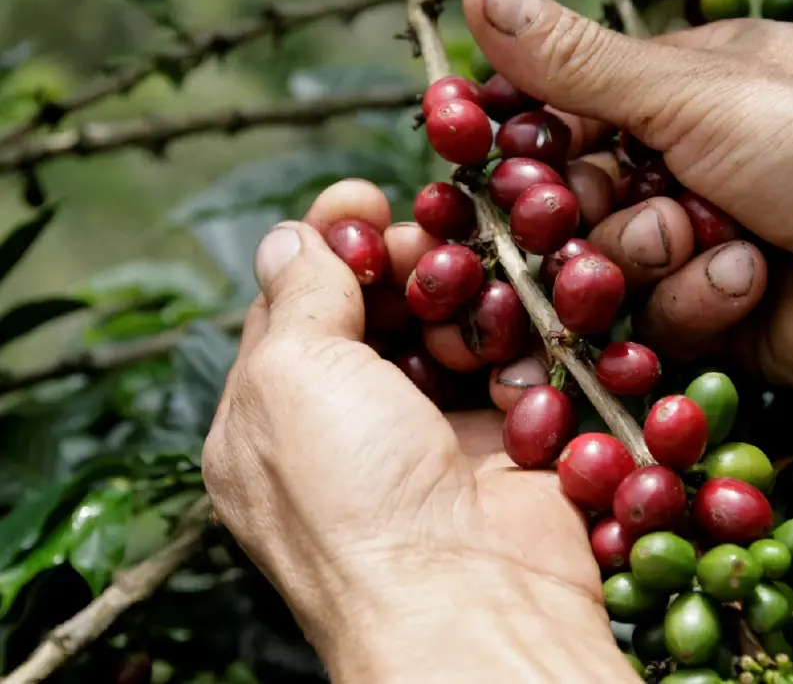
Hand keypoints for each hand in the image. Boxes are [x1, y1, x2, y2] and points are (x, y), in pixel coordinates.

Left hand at [201, 180, 637, 682]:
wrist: (471, 599)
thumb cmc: (355, 496)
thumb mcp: (293, 378)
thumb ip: (298, 294)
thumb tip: (292, 233)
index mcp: (271, 417)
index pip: (296, 303)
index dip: (331, 243)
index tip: (367, 195)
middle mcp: (351, 425)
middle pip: (381, 306)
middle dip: (409, 261)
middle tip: (436, 239)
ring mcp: (432, 434)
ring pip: (453, 327)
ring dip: (471, 300)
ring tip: (483, 296)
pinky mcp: (505, 443)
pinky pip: (512, 366)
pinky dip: (518, 349)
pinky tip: (517, 349)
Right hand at [465, 0, 792, 392]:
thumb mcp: (693, 89)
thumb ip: (578, 61)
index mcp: (682, 94)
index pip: (565, 116)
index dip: (528, 142)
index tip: (496, 156)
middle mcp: (684, 170)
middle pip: (572, 203)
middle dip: (590, 208)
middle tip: (606, 201)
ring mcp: (699, 248)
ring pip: (608, 268)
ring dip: (655, 254)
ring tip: (719, 239)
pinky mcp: (717, 321)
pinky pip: (658, 321)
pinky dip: (703, 299)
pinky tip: (753, 279)